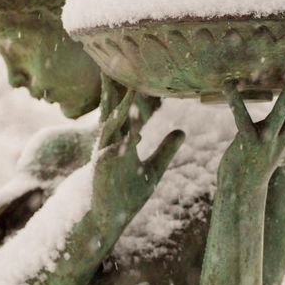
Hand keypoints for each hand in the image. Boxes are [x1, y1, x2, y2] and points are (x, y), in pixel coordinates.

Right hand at [90, 76, 184, 229]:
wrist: (105, 220)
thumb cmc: (125, 195)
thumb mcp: (152, 170)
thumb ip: (165, 150)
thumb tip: (182, 131)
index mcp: (122, 140)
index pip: (126, 109)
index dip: (129, 89)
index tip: (133, 65)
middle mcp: (111, 144)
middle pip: (112, 110)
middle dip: (115, 89)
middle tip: (117, 64)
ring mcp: (104, 156)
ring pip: (111, 129)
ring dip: (118, 113)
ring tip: (126, 96)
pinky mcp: (101, 173)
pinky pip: (108, 155)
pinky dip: (116, 145)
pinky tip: (125, 137)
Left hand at [220, 69, 284, 186]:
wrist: (243, 189)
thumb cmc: (255, 160)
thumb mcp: (274, 141)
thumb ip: (282, 125)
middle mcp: (283, 136)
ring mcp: (267, 140)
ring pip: (282, 115)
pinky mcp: (248, 143)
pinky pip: (242, 118)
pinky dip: (235, 100)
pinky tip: (228, 85)